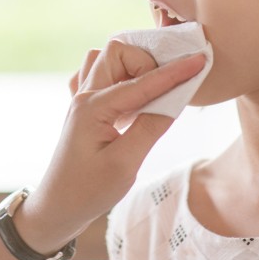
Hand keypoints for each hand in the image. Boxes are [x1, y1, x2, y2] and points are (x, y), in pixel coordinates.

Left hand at [13, 40, 205, 252]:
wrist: (57, 207)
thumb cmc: (89, 191)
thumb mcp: (125, 164)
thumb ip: (150, 127)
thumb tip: (174, 100)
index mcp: (93, 107)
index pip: (143, 82)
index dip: (175, 72)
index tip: (200, 61)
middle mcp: (85, 95)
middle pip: (117, 52)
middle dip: (146, 61)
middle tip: (164, 88)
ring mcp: (81, 100)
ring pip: (106, 58)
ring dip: (131, 66)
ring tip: (148, 92)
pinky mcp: (83, 108)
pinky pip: (97, 74)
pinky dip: (118, 76)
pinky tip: (129, 97)